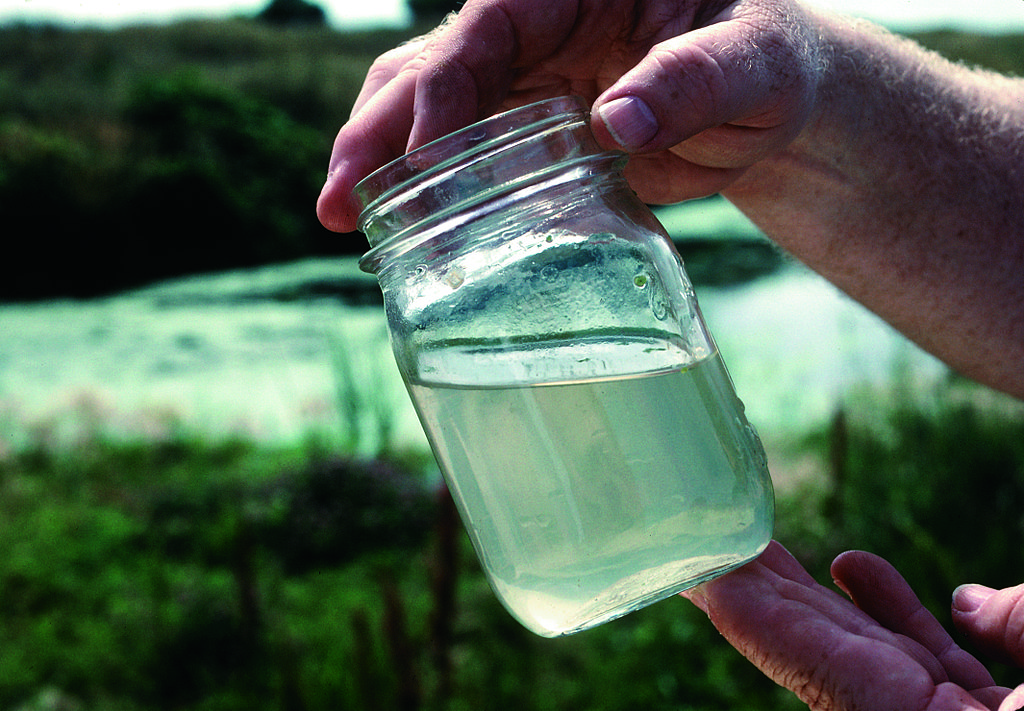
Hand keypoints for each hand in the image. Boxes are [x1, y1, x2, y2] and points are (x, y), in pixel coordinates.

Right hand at [316, 0, 827, 231]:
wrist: (774, 104)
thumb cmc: (772, 63)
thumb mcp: (753, 61)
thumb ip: (691, 79)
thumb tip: (616, 123)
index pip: (488, 26)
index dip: (444, 90)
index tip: (418, 157)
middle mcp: (539, 26)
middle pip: (435, 67)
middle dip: (379, 130)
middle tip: (339, 198)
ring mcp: (529, 80)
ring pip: (431, 108)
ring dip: (382, 160)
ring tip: (341, 216)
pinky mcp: (531, 131)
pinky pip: (465, 152)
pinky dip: (428, 186)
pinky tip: (401, 227)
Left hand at [681, 541, 1023, 710]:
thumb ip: (1022, 632)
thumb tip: (967, 603)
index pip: (806, 656)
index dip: (741, 608)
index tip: (691, 570)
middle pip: (811, 647)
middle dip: (751, 591)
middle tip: (695, 544)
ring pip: (863, 644)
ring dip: (807, 590)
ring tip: (752, 547)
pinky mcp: (980, 706)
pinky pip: (921, 652)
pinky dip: (887, 608)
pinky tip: (849, 563)